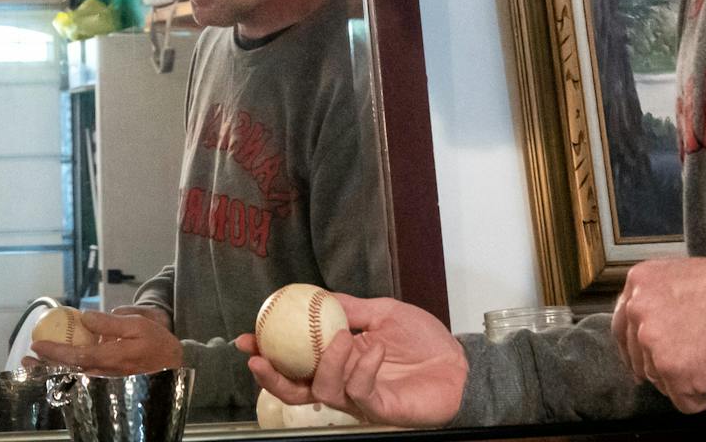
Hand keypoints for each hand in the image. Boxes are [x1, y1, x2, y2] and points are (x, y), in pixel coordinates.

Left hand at [30, 308, 183, 375]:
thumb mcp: (136, 324)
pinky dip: (66, 372)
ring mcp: (105, 380)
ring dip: (51, 372)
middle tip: (25, 362)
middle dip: (45, 368)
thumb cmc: (155, 341)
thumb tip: (85, 318)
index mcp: (111, 358)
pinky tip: (54, 367)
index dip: (56, 352)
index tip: (38, 345)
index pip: (77, 356)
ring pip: (73, 377)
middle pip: (69, 372)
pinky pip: (82, 378)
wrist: (174, 364)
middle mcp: (105, 373)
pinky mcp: (107, 383)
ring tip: (33, 366)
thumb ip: (110, 322)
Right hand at [235, 294, 466, 427]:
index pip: (295, 363)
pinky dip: (361, 368)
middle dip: (273, 376)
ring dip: (328, 362)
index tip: (248, 338)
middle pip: (296, 390)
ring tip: (343, 338)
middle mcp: (342, 383)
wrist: (457, 362)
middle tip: (261, 357)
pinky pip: (359, 392)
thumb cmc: (423, 341)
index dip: (268, 354)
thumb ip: (350, 309)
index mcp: (337, 361)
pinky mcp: (380, 410)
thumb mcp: (382, 312)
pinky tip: (375, 349)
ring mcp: (360, 399)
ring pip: (323, 391)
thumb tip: (316, 296)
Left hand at [610, 257, 705, 411]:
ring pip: (660, 381)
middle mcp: (637, 311)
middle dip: (664, 367)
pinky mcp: (674, 371)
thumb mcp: (678, 276)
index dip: (634, 350)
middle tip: (691, 366)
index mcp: (638, 284)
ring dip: (686, 380)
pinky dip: (705, 396)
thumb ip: (656, 299)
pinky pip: (684, 401)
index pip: (623, 328)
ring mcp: (653, 343)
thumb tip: (648, 328)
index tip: (642, 364)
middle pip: (640, 358)